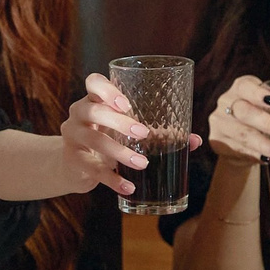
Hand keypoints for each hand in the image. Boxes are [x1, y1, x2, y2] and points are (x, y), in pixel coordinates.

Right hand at [60, 74, 164, 197]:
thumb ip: (160, 133)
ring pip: (94, 140)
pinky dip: (113, 179)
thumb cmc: (108, 138)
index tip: (126, 102)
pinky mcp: (73, 160)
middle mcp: (79, 113)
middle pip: (94, 111)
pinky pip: (93, 169)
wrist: (73, 164)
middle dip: (119, 121)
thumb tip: (196, 140)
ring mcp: (73, 136)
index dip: (107, 89)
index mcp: (95, 99)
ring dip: (119, 152)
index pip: (93, 82)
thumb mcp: (126, 131)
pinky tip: (129, 187)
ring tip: (143, 164)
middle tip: (144, 133)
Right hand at [207, 74, 269, 166]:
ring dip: (264, 143)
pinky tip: (267, 158)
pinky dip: (253, 154)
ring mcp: (220, 121)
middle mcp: (227, 101)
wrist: (242, 142)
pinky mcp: (216, 140)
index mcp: (242, 87)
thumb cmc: (265, 118)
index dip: (260, 93)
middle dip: (268, 123)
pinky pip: (236, 148)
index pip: (246, 86)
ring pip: (242, 134)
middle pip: (245, 112)